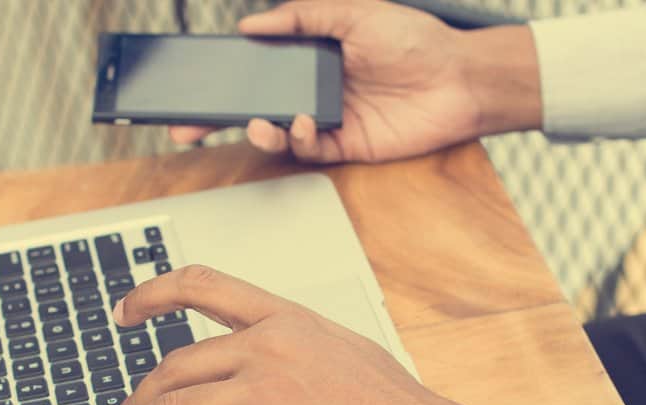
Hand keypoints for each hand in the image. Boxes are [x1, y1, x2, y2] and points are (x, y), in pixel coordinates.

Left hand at [91, 266, 530, 404]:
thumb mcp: (341, 352)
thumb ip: (290, 350)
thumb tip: (252, 366)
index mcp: (288, 319)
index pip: (203, 285)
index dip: (153, 294)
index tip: (125, 310)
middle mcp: (270, 346)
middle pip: (174, 362)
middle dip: (134, 399)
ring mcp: (266, 388)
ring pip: (170, 401)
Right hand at [170, 0, 540, 162]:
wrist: (459, 80)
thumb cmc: (415, 40)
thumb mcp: (354, 13)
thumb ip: (302, 17)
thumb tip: (252, 24)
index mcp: (312, 56)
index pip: (258, 69)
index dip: (225, 79)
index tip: (194, 85)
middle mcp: (314, 89)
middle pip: (256, 107)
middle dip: (219, 120)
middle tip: (186, 128)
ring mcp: (327, 119)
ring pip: (277, 133)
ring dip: (260, 132)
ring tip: (261, 124)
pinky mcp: (345, 146)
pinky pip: (309, 149)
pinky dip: (299, 140)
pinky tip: (305, 124)